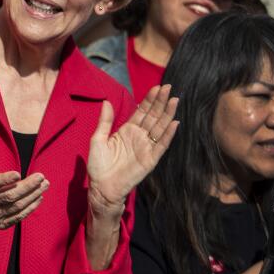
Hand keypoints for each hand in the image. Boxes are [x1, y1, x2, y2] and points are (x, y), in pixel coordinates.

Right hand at [0, 132, 47, 241]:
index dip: (4, 180)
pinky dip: (30, 208)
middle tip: (41, 177)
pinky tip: (39, 197)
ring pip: (16, 206)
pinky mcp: (1, 223)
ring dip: (32, 196)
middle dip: (27, 186)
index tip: (17, 173)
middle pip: (9, 196)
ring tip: (45, 185)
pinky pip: (18, 216)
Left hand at [86, 85, 178, 215]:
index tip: (157, 87)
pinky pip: (161, 145)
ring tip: (174, 100)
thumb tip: (106, 101)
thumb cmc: (98, 165)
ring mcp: (146, 147)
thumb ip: (104, 121)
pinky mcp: (150, 159)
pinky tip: (175, 123)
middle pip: (153, 116)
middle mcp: (139, 137)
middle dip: (160, 102)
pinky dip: (168, 135)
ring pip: (160, 127)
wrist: (102, 187)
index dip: (149, 100)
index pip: (141, 111)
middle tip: (169, 87)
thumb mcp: (98, 139)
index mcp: (127, 130)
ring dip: (167, 114)